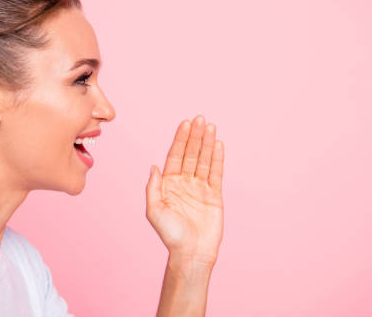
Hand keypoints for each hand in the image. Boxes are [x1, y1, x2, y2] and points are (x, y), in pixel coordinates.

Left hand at [146, 115, 224, 265]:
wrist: (191, 253)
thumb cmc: (170, 234)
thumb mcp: (154, 211)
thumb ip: (153, 188)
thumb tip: (154, 166)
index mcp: (169, 184)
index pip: (175, 156)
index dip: (180, 140)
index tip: (186, 124)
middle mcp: (184, 182)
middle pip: (191, 154)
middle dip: (195, 136)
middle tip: (200, 118)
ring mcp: (200, 188)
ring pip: (204, 160)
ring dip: (207, 143)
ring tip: (211, 126)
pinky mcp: (214, 195)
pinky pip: (216, 173)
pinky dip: (218, 159)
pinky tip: (219, 145)